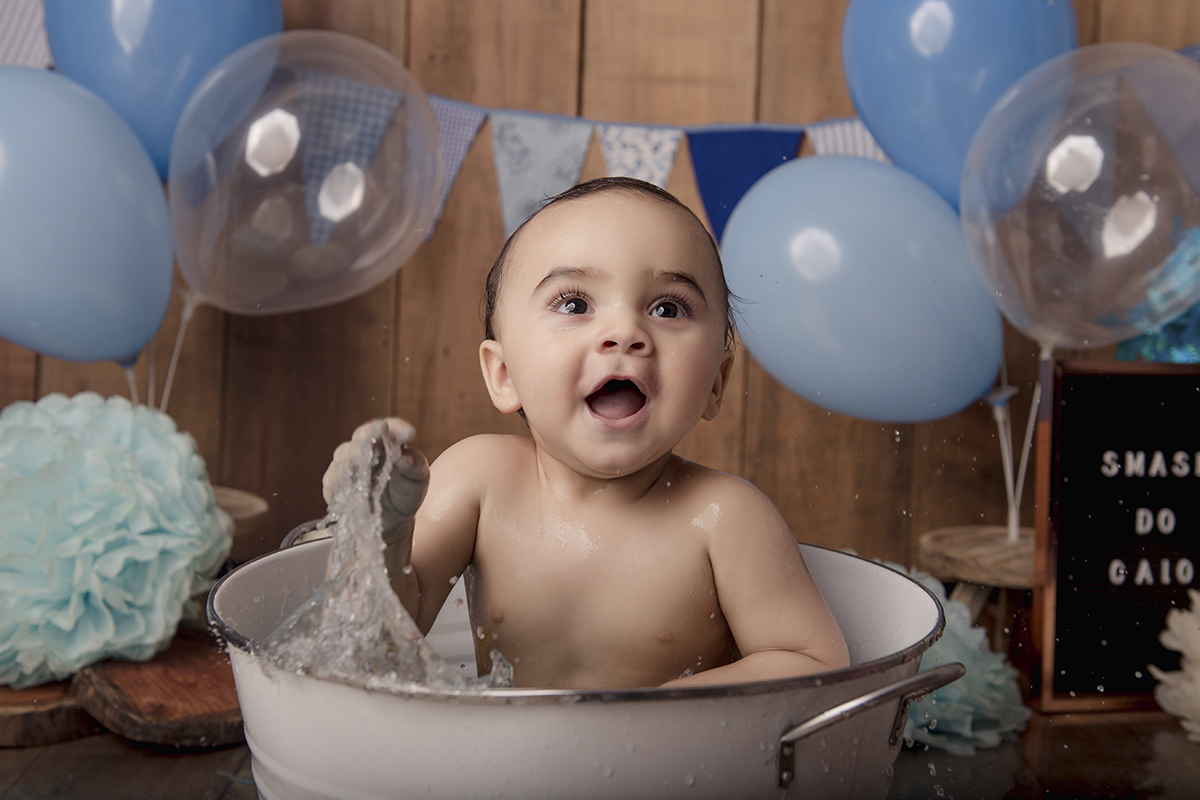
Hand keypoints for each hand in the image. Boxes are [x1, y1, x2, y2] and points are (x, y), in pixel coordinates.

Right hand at [323, 418, 429, 546]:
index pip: (390, 427)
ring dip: (352, 453)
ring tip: (361, 455)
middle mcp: (365, 448)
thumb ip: (415, 466)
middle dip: (369, 434)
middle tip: (379, 433)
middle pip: (362, 435)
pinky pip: (332, 478)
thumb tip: (405, 458)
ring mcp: (347, 465)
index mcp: (388, 441)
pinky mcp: (334, 485)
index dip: (397, 427)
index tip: (409, 434)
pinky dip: (338, 477)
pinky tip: (344, 477)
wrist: (392, 521)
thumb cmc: (406, 493)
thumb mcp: (418, 480)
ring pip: (343, 453)